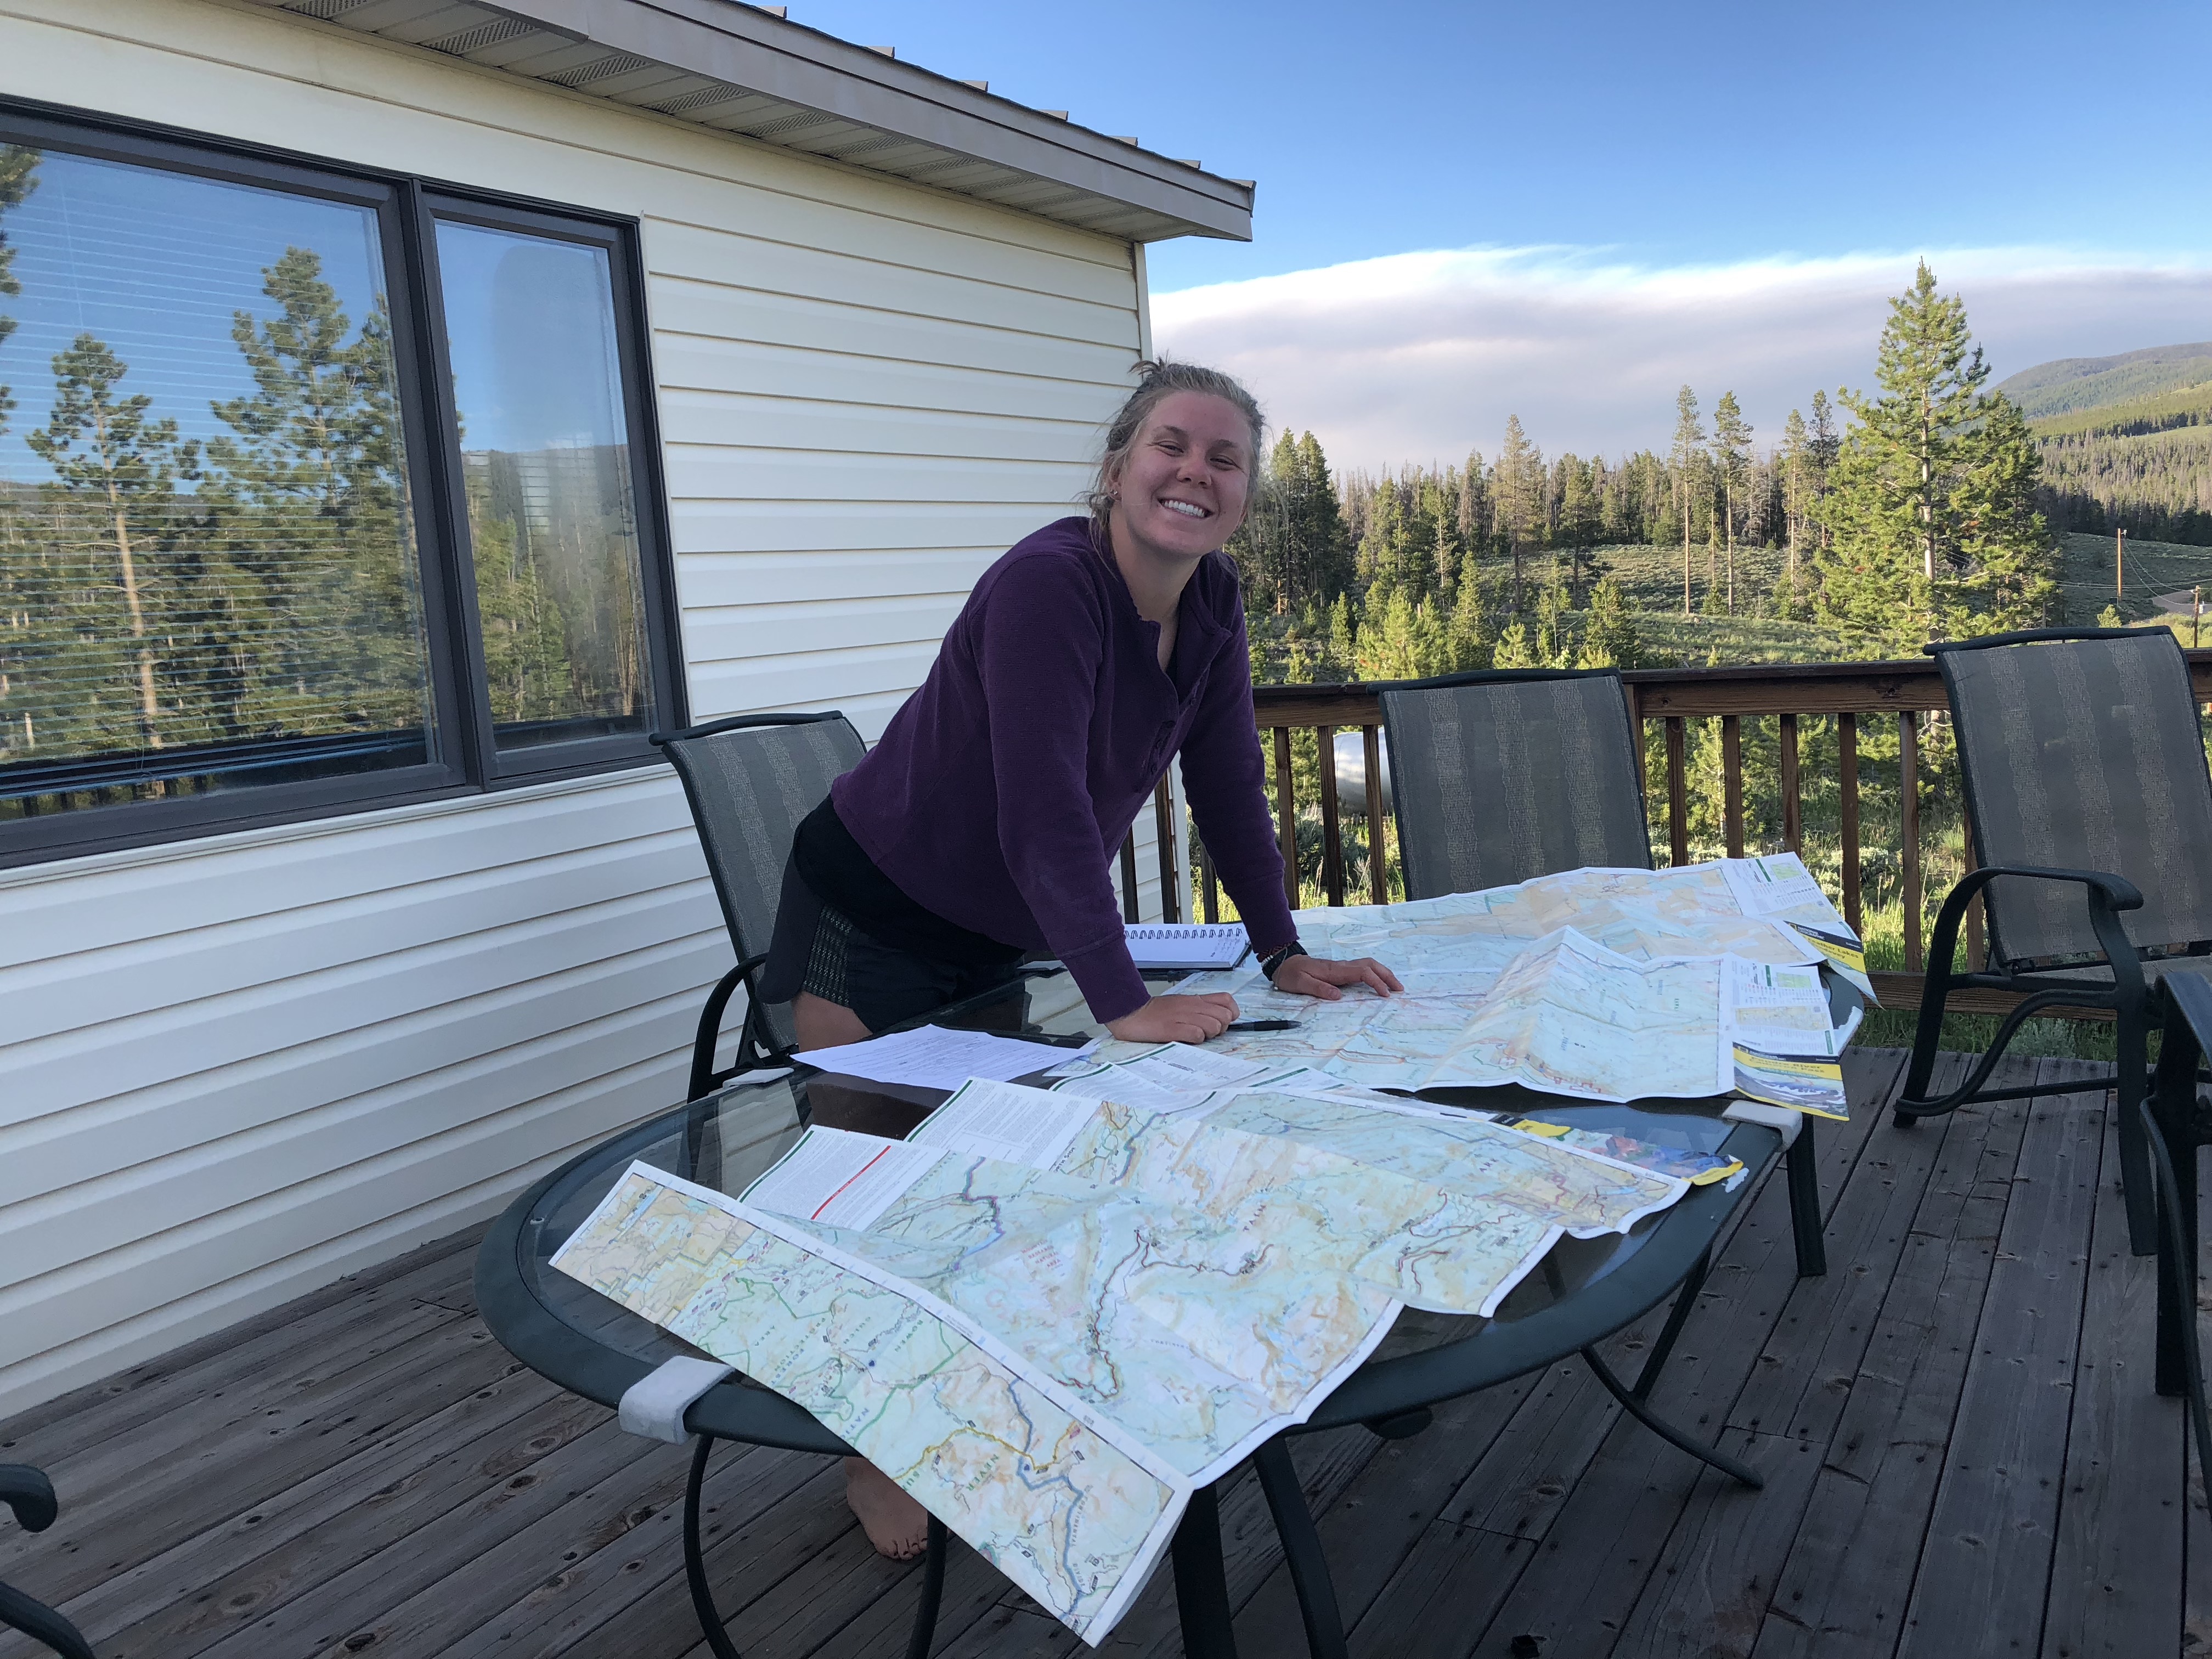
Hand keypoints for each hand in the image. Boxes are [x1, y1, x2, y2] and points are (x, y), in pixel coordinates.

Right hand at [1106, 991, 1241, 1044]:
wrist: (1130, 1012)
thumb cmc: (1154, 1012)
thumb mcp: (1180, 1004)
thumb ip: (1199, 1008)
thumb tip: (1219, 1018)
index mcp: (1194, 999)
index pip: (1227, 1000)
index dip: (1231, 1013)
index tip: (1223, 1022)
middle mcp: (1192, 1006)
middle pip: (1224, 1017)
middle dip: (1220, 1028)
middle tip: (1206, 1032)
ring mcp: (1182, 1017)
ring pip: (1214, 1026)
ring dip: (1208, 1035)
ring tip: (1193, 1035)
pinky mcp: (1172, 1029)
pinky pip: (1197, 1035)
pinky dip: (1195, 1040)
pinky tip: (1185, 1039)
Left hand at [1270, 954, 1402, 1001]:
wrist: (1284, 963)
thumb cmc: (1291, 975)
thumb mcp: (1300, 984)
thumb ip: (1318, 989)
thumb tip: (1338, 996)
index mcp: (1334, 970)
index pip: (1362, 972)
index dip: (1375, 982)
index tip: (1384, 994)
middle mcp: (1341, 967)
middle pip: (1370, 965)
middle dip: (1387, 975)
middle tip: (1400, 990)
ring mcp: (1341, 967)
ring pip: (1368, 965)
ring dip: (1383, 973)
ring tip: (1394, 987)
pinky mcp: (1340, 970)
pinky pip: (1362, 969)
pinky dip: (1375, 974)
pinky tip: (1379, 983)